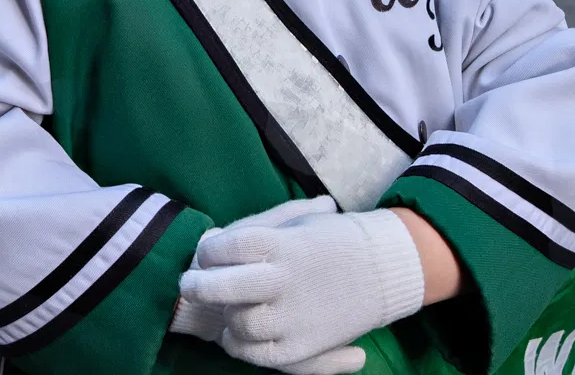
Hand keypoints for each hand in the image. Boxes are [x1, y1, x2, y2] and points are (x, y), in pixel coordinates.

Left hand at [173, 198, 340, 344]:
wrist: (385, 267)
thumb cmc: (333, 238)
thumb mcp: (299, 220)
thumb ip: (258, 228)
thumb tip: (216, 240)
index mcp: (283, 245)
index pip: (228, 247)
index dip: (209, 252)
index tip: (206, 253)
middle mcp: (285, 280)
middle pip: (224, 286)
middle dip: (199, 285)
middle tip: (189, 283)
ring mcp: (294, 315)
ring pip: (239, 324)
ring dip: (226, 315)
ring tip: (224, 307)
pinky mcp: (302, 345)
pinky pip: (258, 353)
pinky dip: (240, 345)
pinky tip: (236, 334)